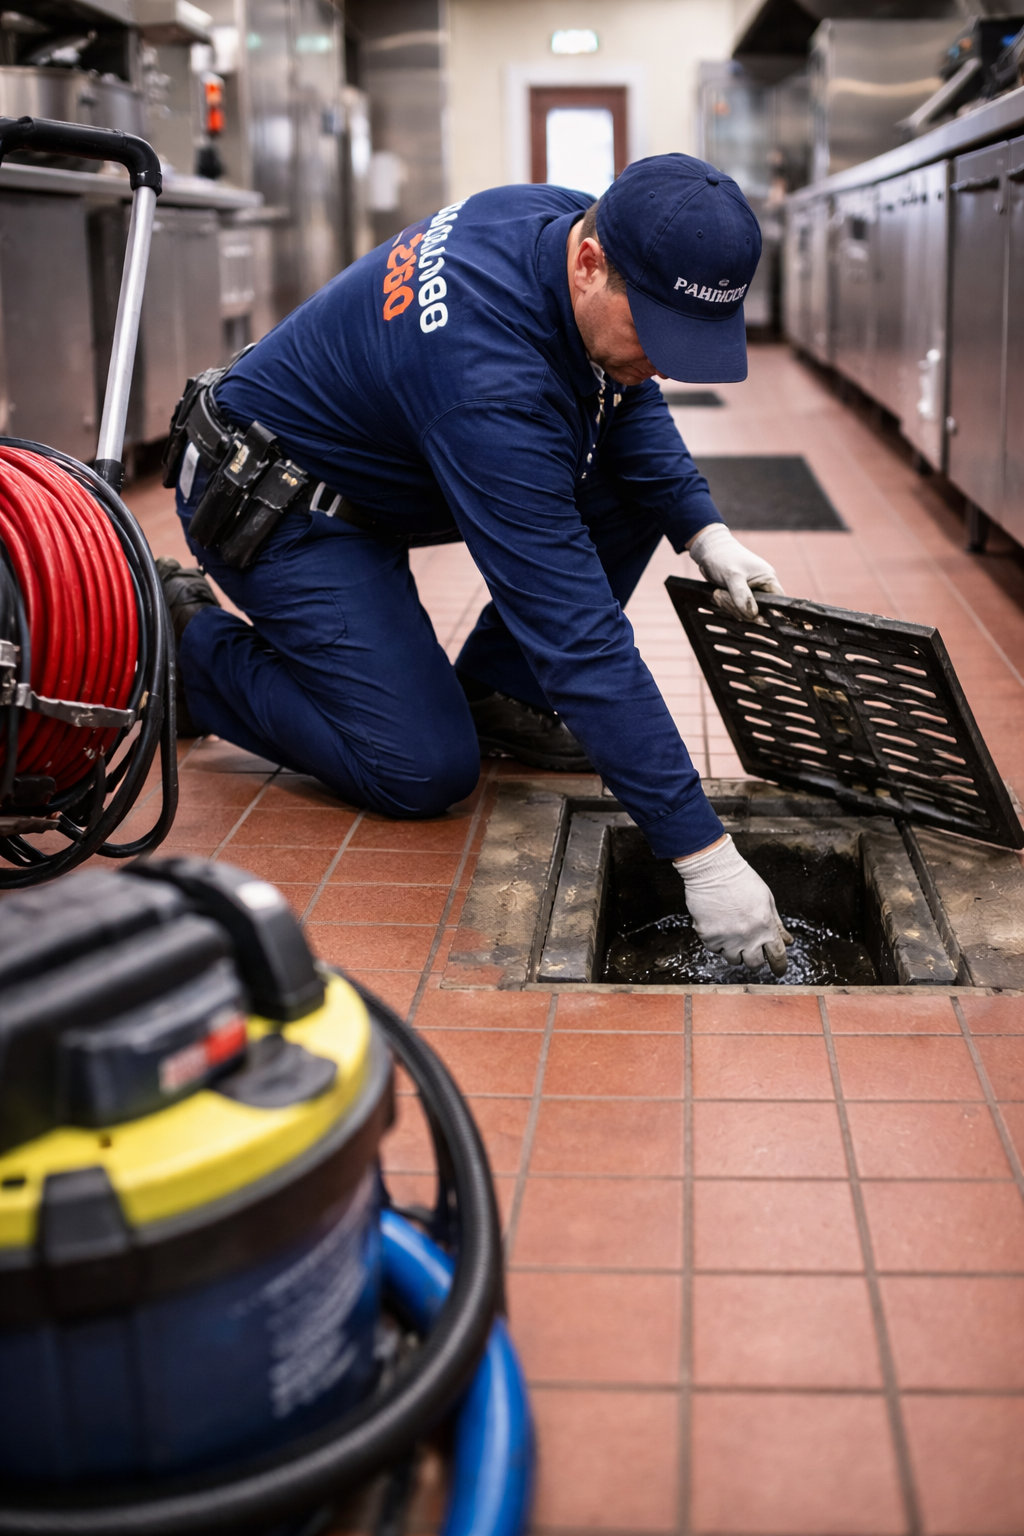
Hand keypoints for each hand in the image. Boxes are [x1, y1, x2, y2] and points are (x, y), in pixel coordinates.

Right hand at [674, 835, 792, 975]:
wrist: (713, 870)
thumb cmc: (742, 880)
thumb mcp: (767, 900)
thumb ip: (777, 924)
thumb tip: (789, 942)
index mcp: (765, 926)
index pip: (777, 955)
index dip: (780, 966)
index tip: (780, 971)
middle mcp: (748, 936)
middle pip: (755, 964)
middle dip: (756, 959)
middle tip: (752, 950)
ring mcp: (727, 938)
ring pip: (734, 960)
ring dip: (736, 951)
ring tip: (732, 933)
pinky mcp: (709, 937)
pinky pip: (715, 950)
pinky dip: (718, 942)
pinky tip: (718, 926)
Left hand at [687, 523, 783, 620]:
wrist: (709, 551)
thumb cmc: (723, 558)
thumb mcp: (733, 576)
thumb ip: (743, 596)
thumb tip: (753, 615)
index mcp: (768, 579)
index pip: (778, 603)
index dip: (769, 613)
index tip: (754, 617)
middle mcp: (762, 586)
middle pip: (759, 611)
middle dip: (741, 609)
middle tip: (725, 597)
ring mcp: (751, 591)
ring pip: (746, 611)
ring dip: (731, 606)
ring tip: (719, 593)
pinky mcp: (740, 595)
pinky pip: (737, 608)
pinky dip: (727, 605)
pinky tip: (719, 594)